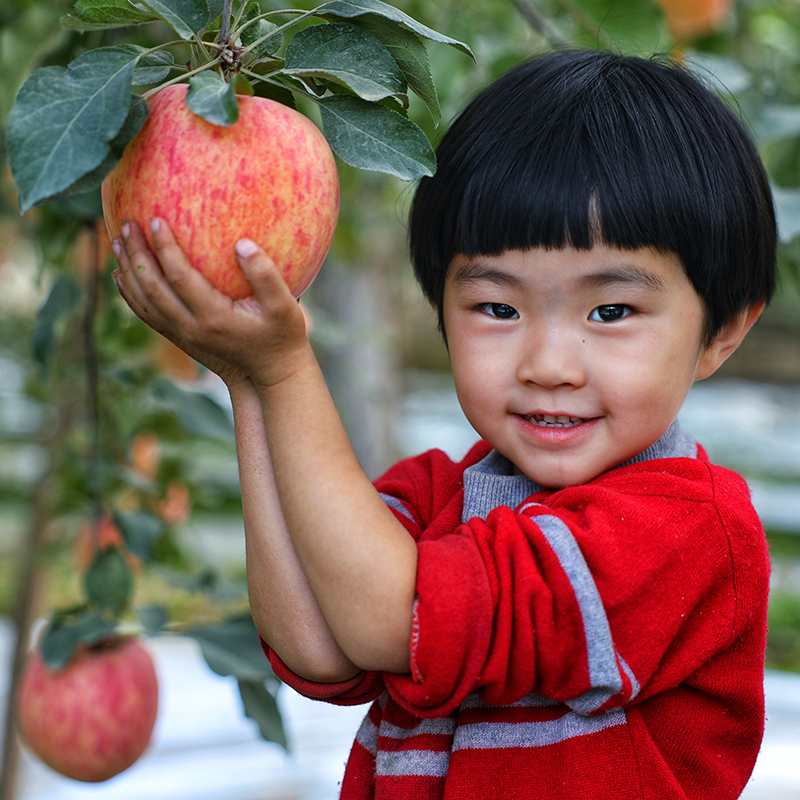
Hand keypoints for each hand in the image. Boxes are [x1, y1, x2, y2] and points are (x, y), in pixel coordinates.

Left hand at [111, 218, 310, 389]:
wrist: (274, 372)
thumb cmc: (284, 335)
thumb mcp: (285, 306)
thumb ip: (266, 275)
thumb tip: (242, 243)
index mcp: (214, 317)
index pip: (179, 276)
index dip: (165, 247)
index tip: (156, 218)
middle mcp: (192, 328)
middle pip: (152, 287)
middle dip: (136, 254)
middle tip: (128, 222)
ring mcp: (184, 335)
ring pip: (144, 301)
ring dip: (127, 270)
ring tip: (118, 240)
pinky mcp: (183, 338)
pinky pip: (148, 314)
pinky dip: (130, 293)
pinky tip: (122, 275)